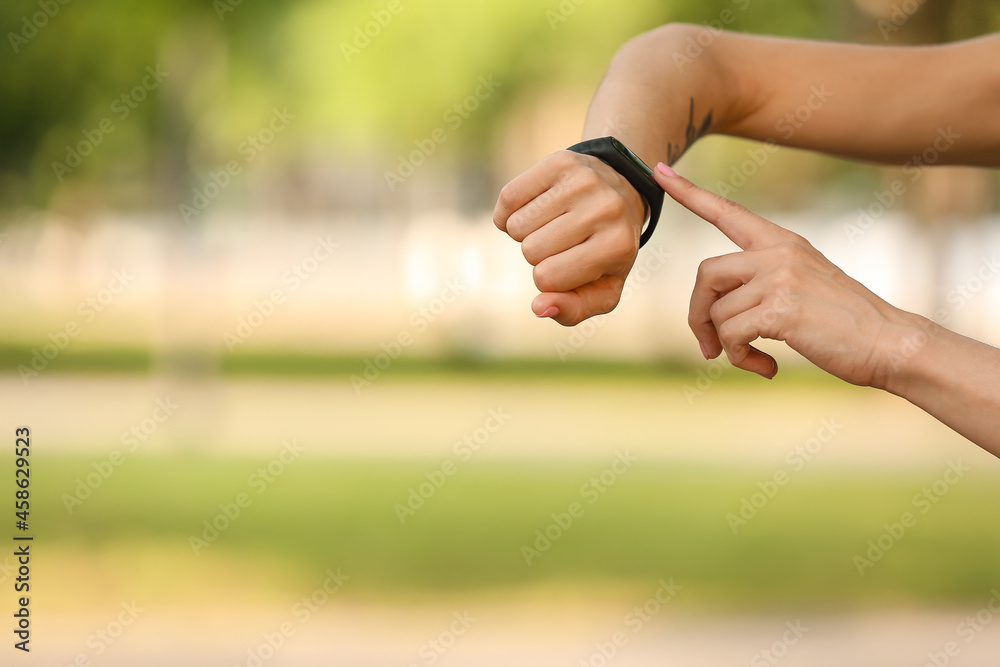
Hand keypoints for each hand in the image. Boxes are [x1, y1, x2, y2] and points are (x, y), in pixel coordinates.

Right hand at [493, 150, 646, 325]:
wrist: (623, 190)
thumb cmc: (607, 250)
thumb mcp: (601, 289)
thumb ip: (573, 310)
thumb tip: (539, 308)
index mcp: (618, 247)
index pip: (547, 279)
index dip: (548, 279)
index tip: (570, 264)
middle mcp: (606, 209)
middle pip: (530, 250)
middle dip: (538, 253)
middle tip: (564, 240)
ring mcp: (583, 181)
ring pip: (516, 225)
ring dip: (525, 231)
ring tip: (553, 222)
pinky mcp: (561, 161)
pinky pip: (508, 197)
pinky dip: (510, 210)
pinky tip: (532, 207)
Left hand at [654, 163, 910, 386]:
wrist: (889, 343)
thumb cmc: (843, 324)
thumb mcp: (802, 287)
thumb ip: (761, 284)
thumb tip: (715, 315)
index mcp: (782, 241)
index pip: (727, 212)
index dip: (689, 193)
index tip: (657, 169)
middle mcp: (778, 252)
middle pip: (705, 274)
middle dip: (699, 314)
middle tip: (709, 346)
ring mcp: (780, 277)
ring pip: (717, 311)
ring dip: (725, 344)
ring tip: (750, 359)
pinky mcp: (780, 308)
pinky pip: (731, 335)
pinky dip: (740, 358)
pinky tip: (766, 367)